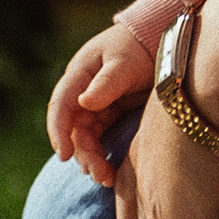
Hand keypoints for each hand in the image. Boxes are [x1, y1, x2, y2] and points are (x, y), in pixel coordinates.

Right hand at [48, 24, 153, 183]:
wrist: (159, 40)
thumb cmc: (138, 47)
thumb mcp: (124, 62)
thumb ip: (107, 82)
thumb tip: (85, 103)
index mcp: (79, 75)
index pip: (61, 105)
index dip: (58, 131)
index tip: (64, 154)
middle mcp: (82, 92)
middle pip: (74, 128)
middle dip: (83, 154)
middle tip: (99, 175)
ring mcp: (94, 104)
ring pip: (85, 138)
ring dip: (92, 159)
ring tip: (106, 179)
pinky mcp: (109, 114)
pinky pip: (100, 138)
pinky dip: (102, 154)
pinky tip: (110, 172)